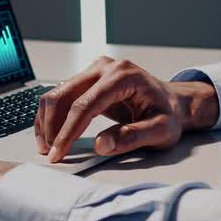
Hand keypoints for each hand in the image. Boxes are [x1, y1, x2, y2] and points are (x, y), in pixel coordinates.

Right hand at [36, 56, 218, 161]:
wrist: (173, 102)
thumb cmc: (169, 114)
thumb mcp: (161, 130)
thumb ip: (133, 137)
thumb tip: (102, 144)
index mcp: (123, 76)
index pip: (85, 104)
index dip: (68, 131)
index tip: (59, 153)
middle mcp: (105, 67)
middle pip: (64, 94)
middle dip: (52, 126)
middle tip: (51, 153)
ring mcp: (95, 70)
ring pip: (58, 93)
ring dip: (47, 121)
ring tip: (48, 147)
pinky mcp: (88, 79)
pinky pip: (62, 95)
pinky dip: (52, 116)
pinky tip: (52, 134)